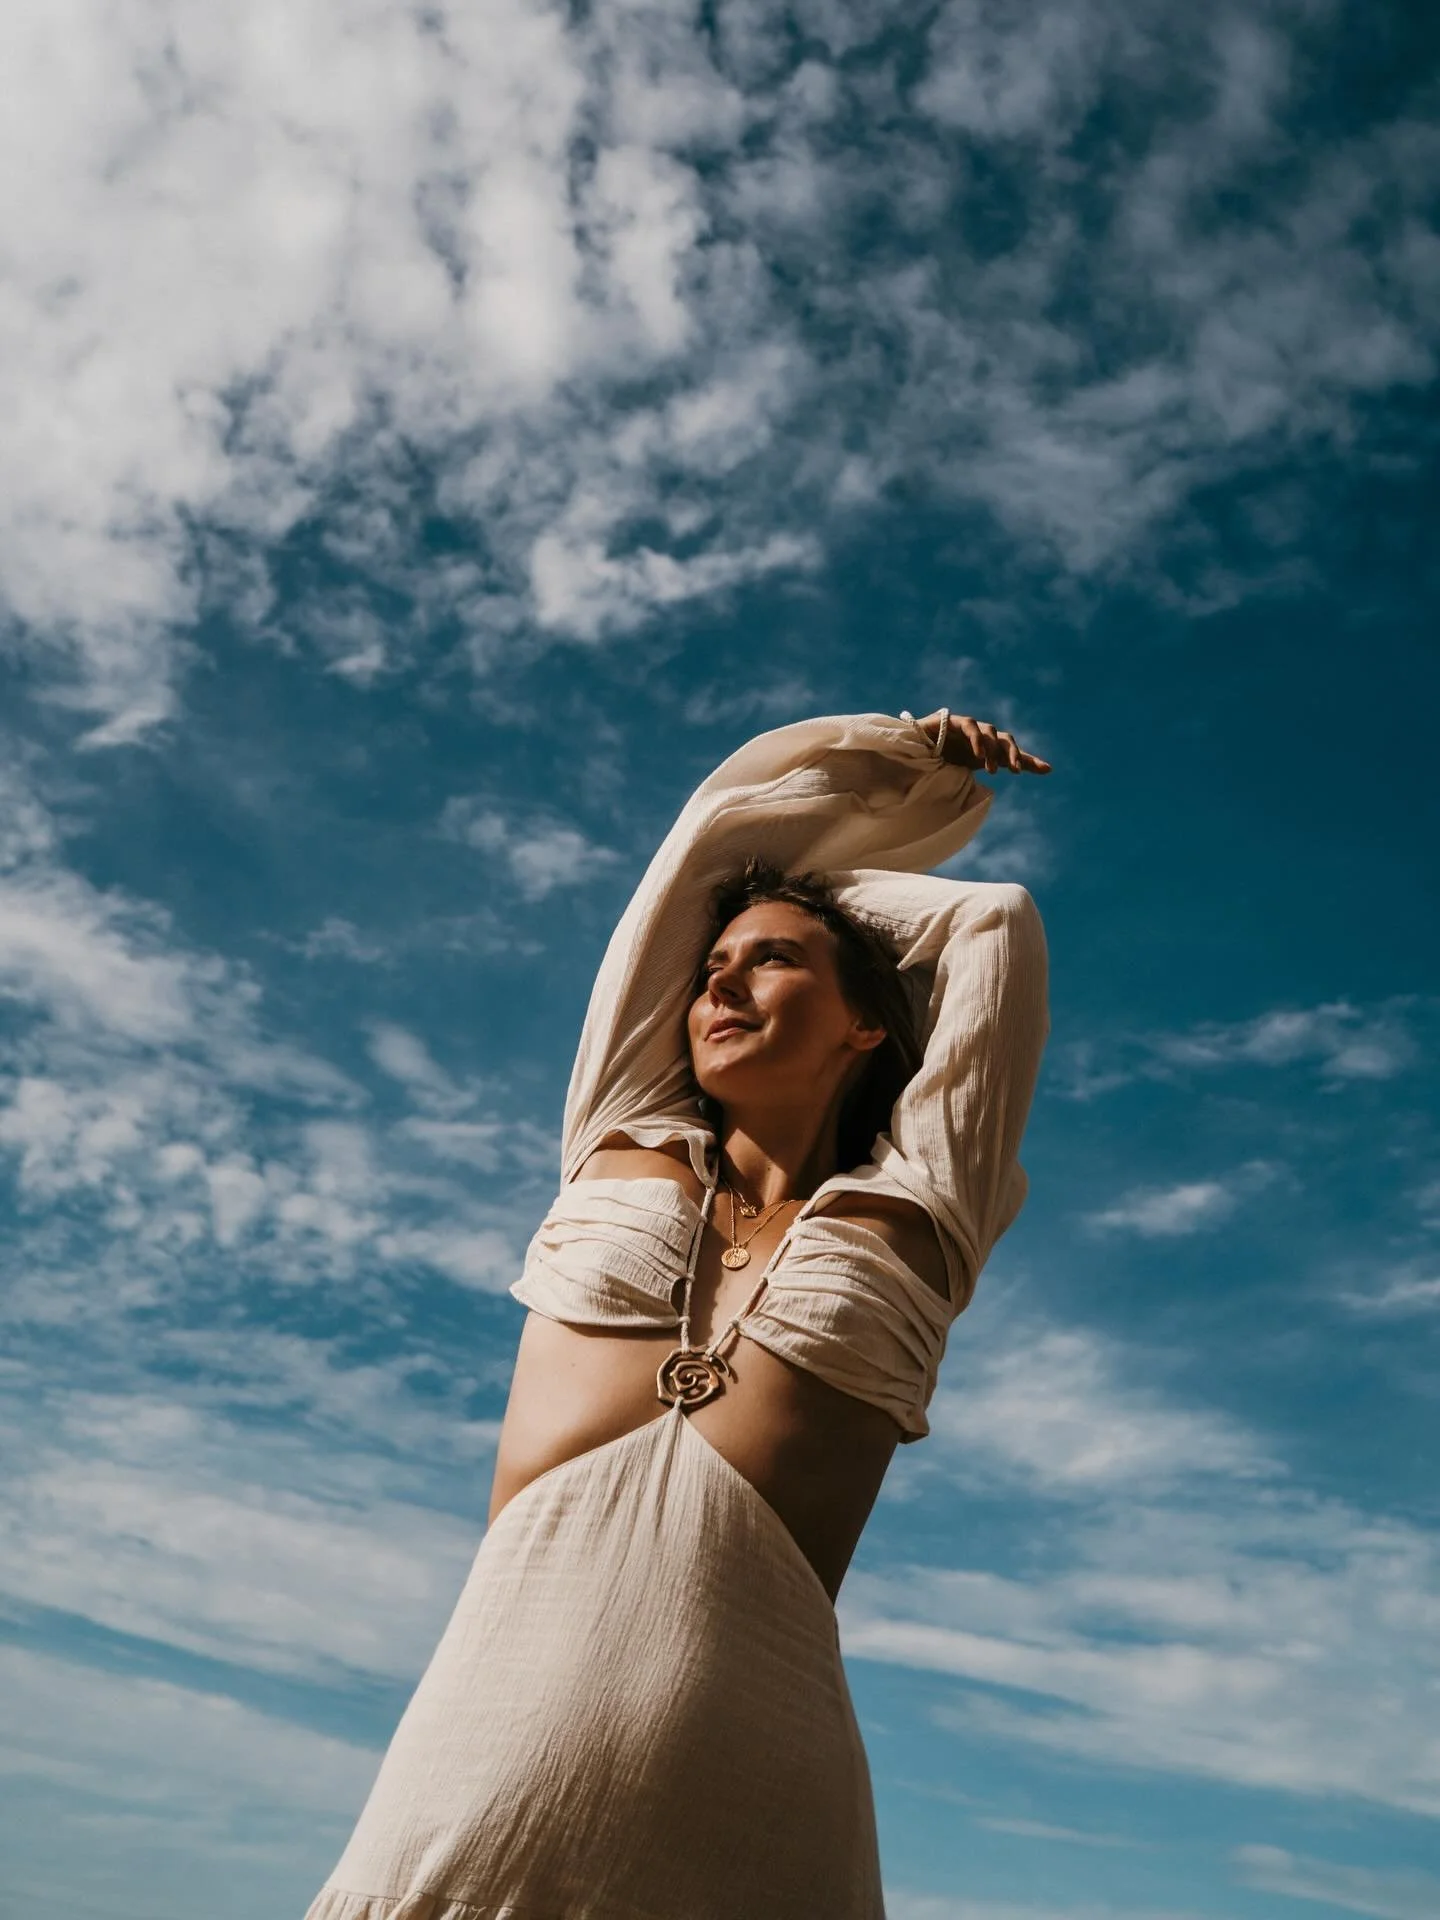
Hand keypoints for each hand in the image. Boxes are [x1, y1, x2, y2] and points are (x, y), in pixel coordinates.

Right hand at [918, 710, 1051, 775]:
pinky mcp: (951, 720)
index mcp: (984, 751)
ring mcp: (965, 728)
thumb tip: (1016, 789)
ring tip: (992, 769)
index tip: (1047, 770)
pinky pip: (970, 726)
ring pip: (990, 732)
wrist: (907, 760)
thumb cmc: (935, 769)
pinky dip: (976, 739)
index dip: (1028, 759)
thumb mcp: (965, 779)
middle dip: (1013, 755)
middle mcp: (978, 738)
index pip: (1011, 751)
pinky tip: (978, 755)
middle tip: (1014, 772)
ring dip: (993, 750)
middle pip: (1005, 739)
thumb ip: (984, 782)